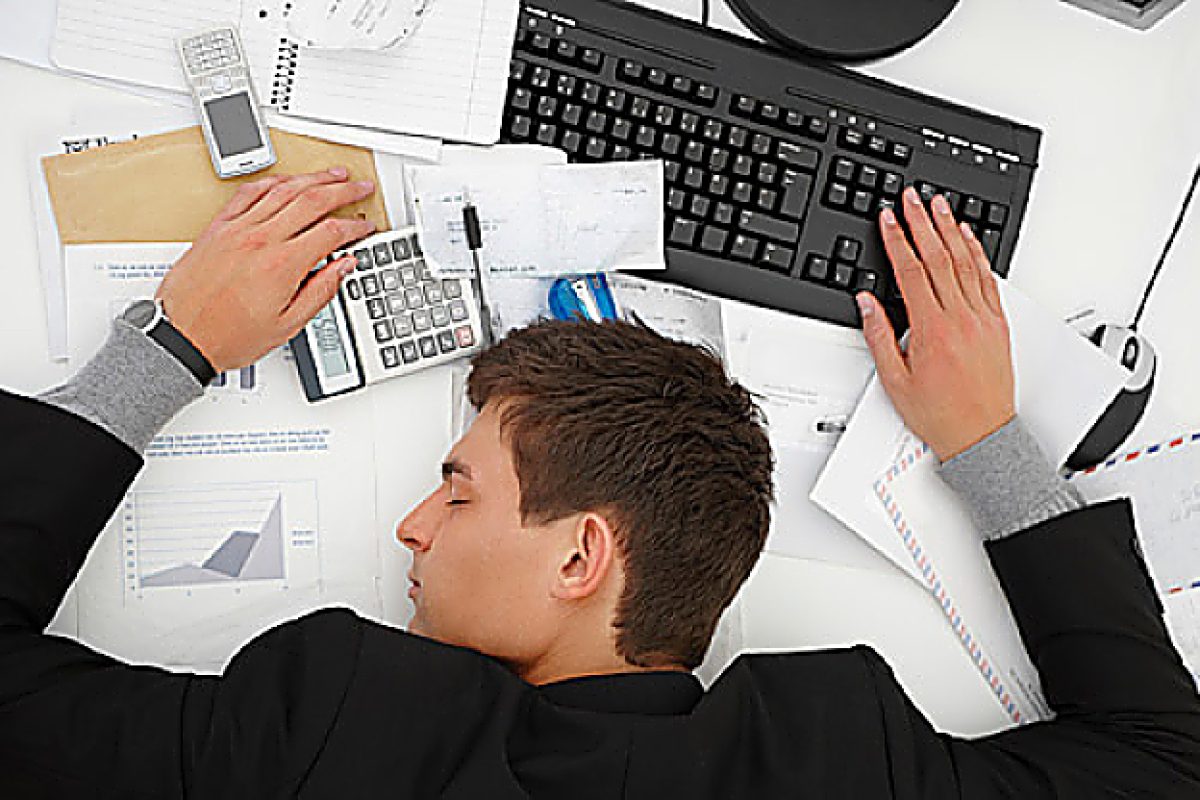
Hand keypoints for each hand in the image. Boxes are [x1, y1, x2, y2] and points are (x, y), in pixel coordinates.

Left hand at [155, 168, 376, 372]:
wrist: (181, 336)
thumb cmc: (227, 336)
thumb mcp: (287, 325)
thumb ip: (321, 291)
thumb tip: (343, 268)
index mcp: (282, 265)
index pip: (331, 232)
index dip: (355, 227)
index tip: (365, 228)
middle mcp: (260, 240)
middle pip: (312, 200)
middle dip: (343, 191)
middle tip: (360, 188)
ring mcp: (238, 230)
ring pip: (283, 189)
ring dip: (313, 178)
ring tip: (332, 175)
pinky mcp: (219, 228)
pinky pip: (249, 193)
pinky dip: (272, 181)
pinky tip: (285, 180)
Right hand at [856, 188, 1014, 461]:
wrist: (982, 436)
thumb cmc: (940, 414)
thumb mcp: (895, 380)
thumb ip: (879, 336)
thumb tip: (867, 303)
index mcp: (933, 330)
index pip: (911, 272)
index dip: (898, 240)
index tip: (889, 218)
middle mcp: (962, 319)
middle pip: (940, 258)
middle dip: (922, 223)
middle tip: (912, 198)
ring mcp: (983, 319)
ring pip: (967, 263)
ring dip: (951, 230)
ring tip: (940, 206)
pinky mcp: (998, 325)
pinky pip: (988, 280)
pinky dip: (978, 255)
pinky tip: (969, 240)